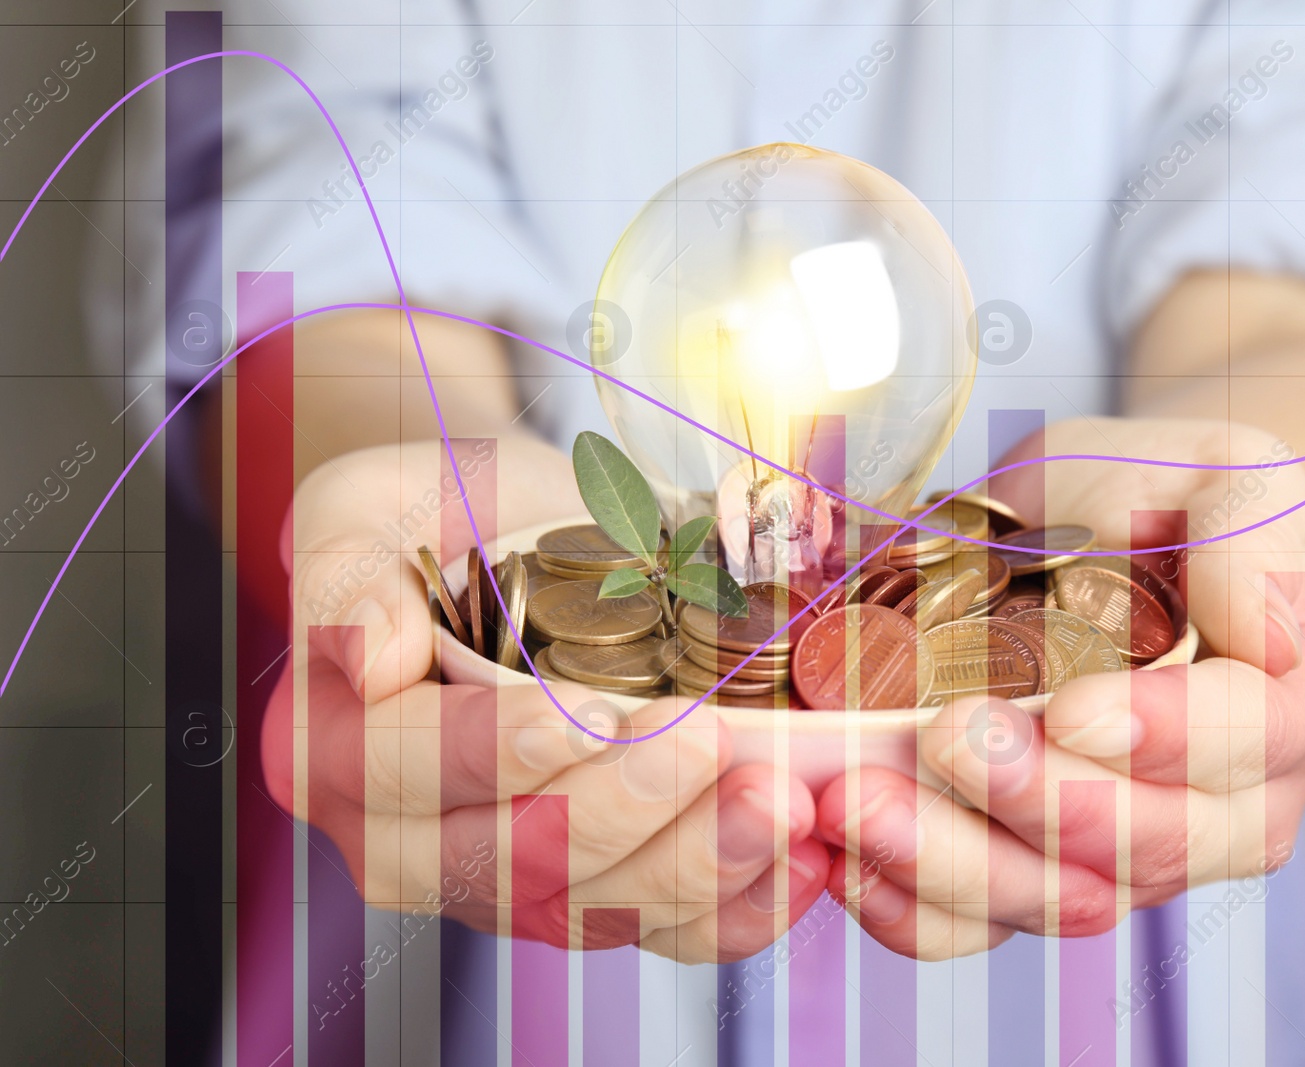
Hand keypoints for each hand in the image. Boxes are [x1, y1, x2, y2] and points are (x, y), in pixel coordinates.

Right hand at [261, 439, 827, 961]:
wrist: (510, 542)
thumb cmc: (438, 518)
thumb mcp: (367, 506)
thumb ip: (346, 572)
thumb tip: (368, 655)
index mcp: (338, 750)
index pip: (409, 772)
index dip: (498, 752)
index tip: (590, 713)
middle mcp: (410, 838)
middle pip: (512, 860)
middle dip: (624, 812)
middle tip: (714, 746)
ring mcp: (504, 878)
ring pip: (597, 905)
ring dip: (696, 864)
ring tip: (779, 803)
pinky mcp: (588, 890)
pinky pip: (659, 928)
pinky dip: (735, 907)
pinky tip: (798, 862)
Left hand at [812, 417, 1304, 958]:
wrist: (1082, 530)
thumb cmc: (1153, 495)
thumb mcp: (1217, 469)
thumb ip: (1251, 532)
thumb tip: (1273, 637)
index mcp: (1293, 707)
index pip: (1254, 742)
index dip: (1168, 735)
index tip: (1074, 706)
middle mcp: (1231, 808)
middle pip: (1148, 844)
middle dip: (1039, 802)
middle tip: (945, 735)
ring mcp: (1129, 856)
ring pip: (1055, 899)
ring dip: (950, 862)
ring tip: (857, 797)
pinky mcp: (1036, 876)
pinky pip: (977, 925)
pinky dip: (906, 904)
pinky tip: (845, 855)